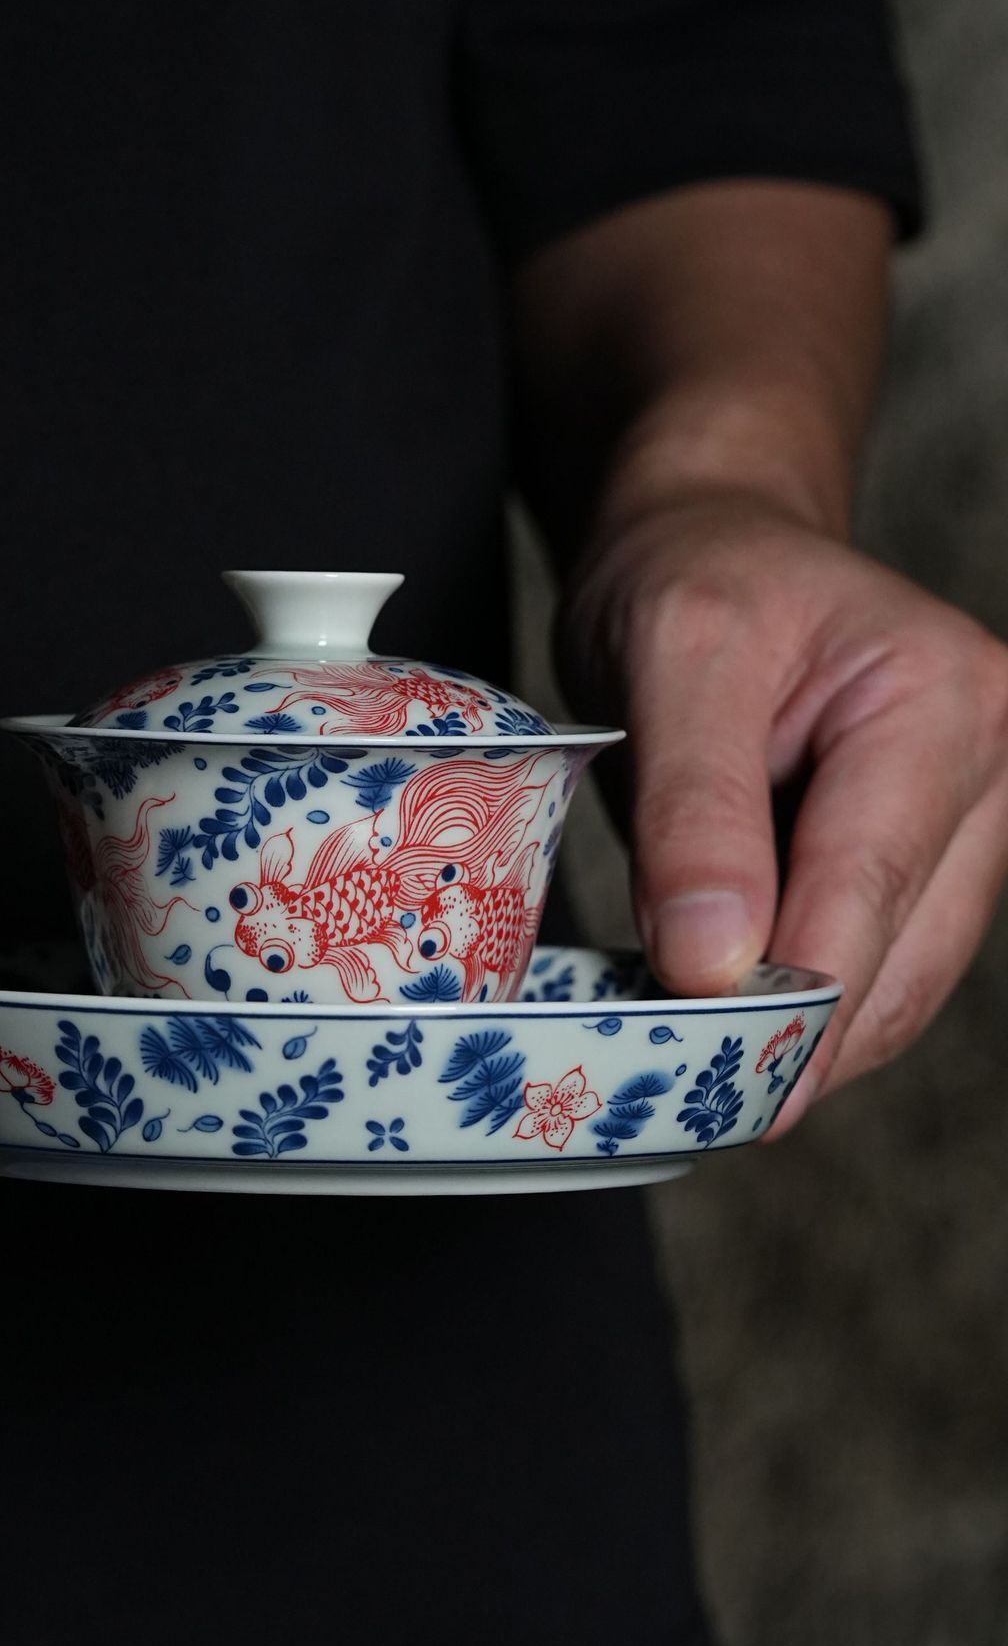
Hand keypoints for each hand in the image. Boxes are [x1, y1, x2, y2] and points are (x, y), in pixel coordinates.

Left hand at [558, 500, 1007, 1130]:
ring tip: (706, 1076)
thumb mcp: (669, 662)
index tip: (708, 1074)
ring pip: (903, 978)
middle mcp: (989, 757)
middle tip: (695, 1103)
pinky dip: (813, 1007)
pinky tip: (738, 1027)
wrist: (708, 543)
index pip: (870, 882)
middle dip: (802, 1038)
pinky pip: (882, 962)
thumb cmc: (689, 579)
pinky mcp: (933, 857)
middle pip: (904, 951)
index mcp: (943, 696)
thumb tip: (718, 965)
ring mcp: (973, 816)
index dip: (792, 995)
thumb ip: (695, 811)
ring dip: (811, 1038)